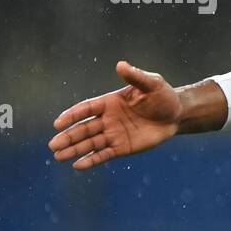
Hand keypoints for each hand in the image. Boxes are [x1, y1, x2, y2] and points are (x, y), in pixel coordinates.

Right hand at [48, 61, 182, 170]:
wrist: (177, 115)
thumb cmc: (163, 96)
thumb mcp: (151, 84)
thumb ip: (135, 77)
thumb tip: (120, 65)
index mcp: (109, 102)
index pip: (86, 109)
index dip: (72, 115)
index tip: (58, 123)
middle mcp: (108, 119)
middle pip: (84, 128)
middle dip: (68, 137)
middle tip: (53, 145)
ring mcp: (114, 134)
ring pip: (90, 143)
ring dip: (74, 150)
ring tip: (58, 156)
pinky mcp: (122, 147)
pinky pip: (104, 154)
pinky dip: (91, 160)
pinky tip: (77, 166)